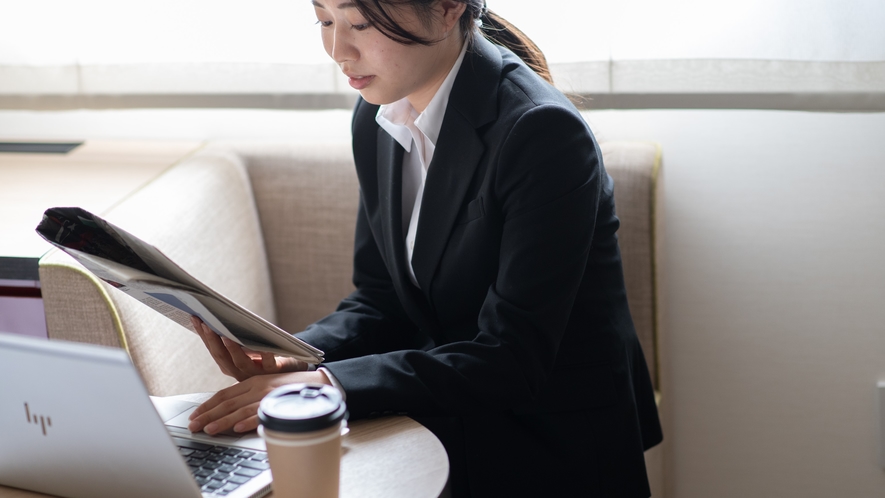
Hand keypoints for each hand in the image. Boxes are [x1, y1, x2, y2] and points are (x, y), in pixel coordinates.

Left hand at [187, 369, 332, 434]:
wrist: (319, 382)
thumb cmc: (291, 387)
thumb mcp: (266, 386)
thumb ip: (249, 395)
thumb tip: (230, 413)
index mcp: (252, 381)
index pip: (224, 393)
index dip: (208, 405)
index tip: (195, 415)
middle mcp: (258, 385)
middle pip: (228, 401)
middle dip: (208, 415)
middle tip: (194, 426)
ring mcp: (268, 394)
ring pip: (241, 408)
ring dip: (223, 420)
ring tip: (209, 430)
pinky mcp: (280, 402)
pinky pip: (262, 413)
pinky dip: (249, 421)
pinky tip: (238, 428)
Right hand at [191, 316, 307, 381]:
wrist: (291, 369)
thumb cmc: (267, 354)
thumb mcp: (248, 346)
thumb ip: (233, 336)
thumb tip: (215, 314)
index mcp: (231, 366)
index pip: (213, 350)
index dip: (203, 335)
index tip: (195, 318)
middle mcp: (240, 373)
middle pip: (222, 357)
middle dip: (212, 340)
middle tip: (205, 323)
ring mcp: (256, 374)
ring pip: (240, 363)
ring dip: (232, 348)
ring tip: (225, 334)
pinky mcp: (274, 372)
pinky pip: (268, 364)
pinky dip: (265, 356)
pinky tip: (264, 348)